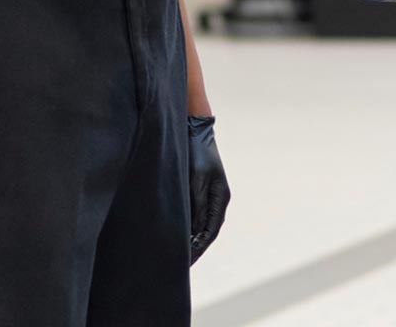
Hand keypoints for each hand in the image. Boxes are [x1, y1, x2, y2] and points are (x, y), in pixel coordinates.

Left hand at [187, 115, 228, 263]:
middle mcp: (216, 200)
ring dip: (190, 238)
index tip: (187, 260)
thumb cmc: (196, 153)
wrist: (194, 130)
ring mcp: (208, 196)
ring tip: (176, 254)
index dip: (199, 247)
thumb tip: (194, 229)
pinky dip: (186, 226)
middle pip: (206, 231)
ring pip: (199, 224)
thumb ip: (196, 203)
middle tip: (180, 264)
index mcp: (220, 198)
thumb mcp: (197, 178)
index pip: (210, 231)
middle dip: (195, 248)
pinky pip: (193, 214)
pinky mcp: (198, 191)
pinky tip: (175, 233)